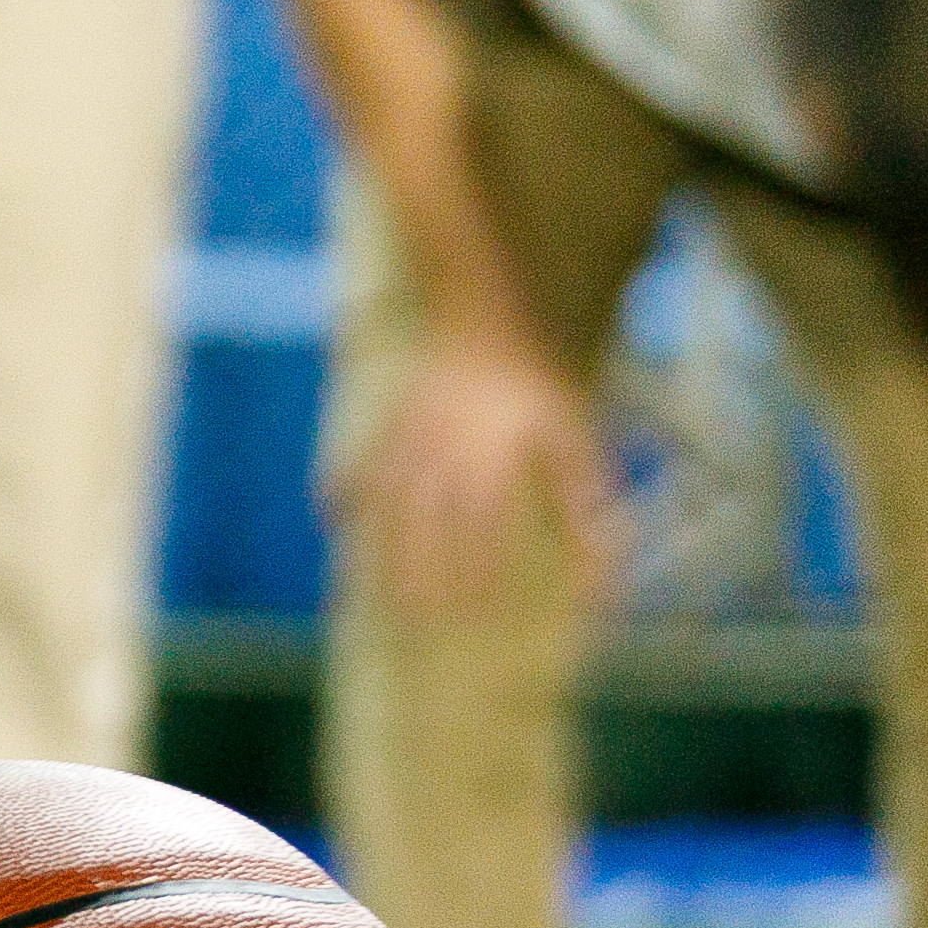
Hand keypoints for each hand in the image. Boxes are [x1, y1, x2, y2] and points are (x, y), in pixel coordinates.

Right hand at [338, 330, 620, 613]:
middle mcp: (443, 453)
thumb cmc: (530, 373)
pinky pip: (358, 465)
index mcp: (490, 457)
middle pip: (425, 530)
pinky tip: (333, 518)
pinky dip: (342, 493)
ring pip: (386, 506)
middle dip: (420, 579)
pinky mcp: (386, 420)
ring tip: (373, 589)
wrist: (478, 306)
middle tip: (414, 620)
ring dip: (379, 550)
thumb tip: (594, 518)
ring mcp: (408, 437)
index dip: (476, 573)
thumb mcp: (570, 425)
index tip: (475, 609)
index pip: (480, 532)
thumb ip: (584, 489)